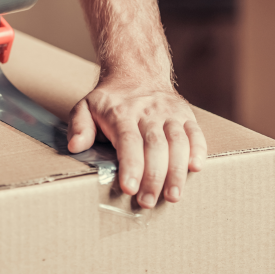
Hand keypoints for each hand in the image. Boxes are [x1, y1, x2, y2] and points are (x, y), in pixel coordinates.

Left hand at [67, 77, 206, 207]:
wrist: (137, 72)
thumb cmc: (110, 99)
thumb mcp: (86, 106)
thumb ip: (79, 126)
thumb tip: (76, 146)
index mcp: (121, 113)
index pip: (128, 141)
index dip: (131, 165)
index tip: (129, 188)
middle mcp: (147, 112)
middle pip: (154, 145)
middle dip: (153, 176)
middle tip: (148, 201)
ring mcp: (169, 113)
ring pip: (177, 142)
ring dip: (176, 170)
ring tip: (173, 196)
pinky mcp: (185, 115)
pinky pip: (195, 133)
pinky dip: (199, 150)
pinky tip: (195, 168)